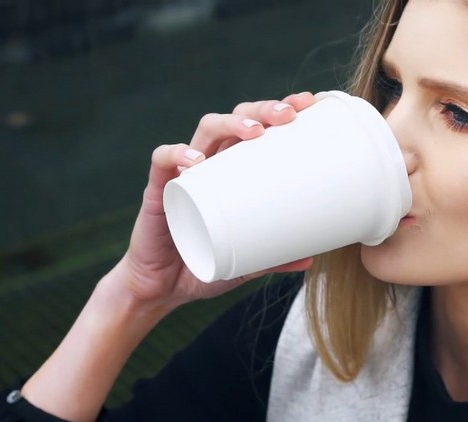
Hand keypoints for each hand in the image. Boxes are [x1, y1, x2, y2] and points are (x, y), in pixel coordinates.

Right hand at [111, 92, 317, 310]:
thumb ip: (274, 257)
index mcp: (234, 171)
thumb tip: (310, 259)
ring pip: (205, 131)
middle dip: (262, 110)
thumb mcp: (247, 262)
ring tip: (254, 132)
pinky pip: (162, 161)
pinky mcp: (158, 190)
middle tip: (287, 115)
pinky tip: (196, 160)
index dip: (279, 110)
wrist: (162, 289)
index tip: (308, 104)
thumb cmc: (204, 263)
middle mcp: (211, 164)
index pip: (257, 128)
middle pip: (236, 119)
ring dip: (230, 123)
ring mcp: (184, 174)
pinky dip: (177, 154)